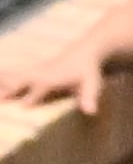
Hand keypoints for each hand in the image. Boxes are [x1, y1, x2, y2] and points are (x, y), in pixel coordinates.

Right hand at [0, 21, 114, 114]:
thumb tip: (91, 112)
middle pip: (19, 82)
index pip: (39, 90)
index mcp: (51, 80)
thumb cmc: (87, 72)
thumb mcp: (92, 84)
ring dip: (0, 81)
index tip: (22, 106)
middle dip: (8, 89)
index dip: (32, 97)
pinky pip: (9, 73)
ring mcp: (31, 72)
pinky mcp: (27, 71)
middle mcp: (38, 75)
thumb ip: (89, 97)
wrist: (83, 52)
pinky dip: (0, 74)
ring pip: (10, 77)